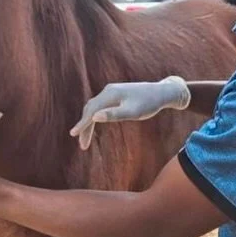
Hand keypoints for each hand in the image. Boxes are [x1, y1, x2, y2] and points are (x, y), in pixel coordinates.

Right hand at [70, 77, 189, 149]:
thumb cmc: (148, 104)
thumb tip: (95, 117)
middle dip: (85, 126)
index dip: (82, 124)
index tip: (74, 135)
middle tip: (82, 145)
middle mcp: (108, 91)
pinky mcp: (116, 94)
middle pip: (90, 109)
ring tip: (85, 138)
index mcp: (110, 95)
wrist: (161, 92)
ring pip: (94, 107)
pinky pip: (100, 105)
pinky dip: (95, 116)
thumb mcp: (133, 112)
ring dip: (89, 122)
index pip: (91, 111)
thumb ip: (114, 114)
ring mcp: (112, 92)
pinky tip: (95, 123)